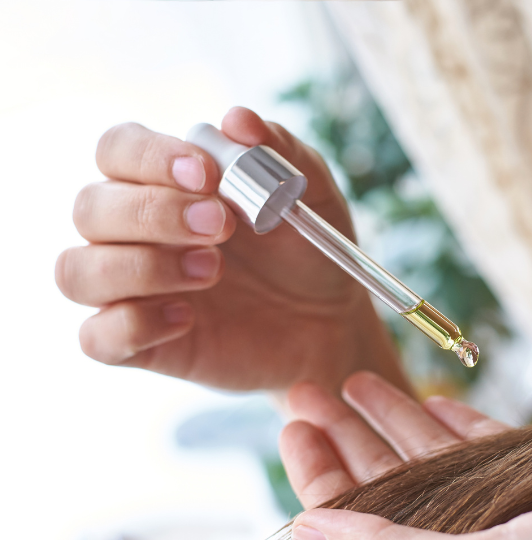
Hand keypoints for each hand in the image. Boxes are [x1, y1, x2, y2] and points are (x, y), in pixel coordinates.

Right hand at [55, 107, 406, 391]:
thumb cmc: (307, 250)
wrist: (329, 320)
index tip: (206, 174)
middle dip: (153, 213)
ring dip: (141, 267)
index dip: (148, 157)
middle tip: (222, 226)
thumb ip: (278, 152)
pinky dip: (133, 326)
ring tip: (212, 270)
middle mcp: (136, 232)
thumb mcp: (310, 194)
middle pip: (89, 207)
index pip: (116, 150)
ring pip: (77, 270)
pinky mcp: (140, 343)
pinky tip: (188, 319)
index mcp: (166, 184)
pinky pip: (95, 337)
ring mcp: (132, 289)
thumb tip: (236, 120)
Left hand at [281, 372, 531, 539]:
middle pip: (385, 479)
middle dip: (345, 434)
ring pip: (429, 455)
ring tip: (353, 379)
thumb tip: (304, 527)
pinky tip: (432, 396)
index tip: (291, 426)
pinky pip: (487, 445)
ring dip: (393, 416)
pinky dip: (458, 420)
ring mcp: (502, 504)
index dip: (320, 473)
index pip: (355, 517)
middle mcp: (463, 533)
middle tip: (304, 388)